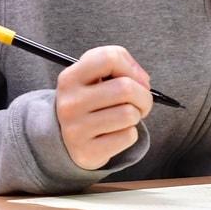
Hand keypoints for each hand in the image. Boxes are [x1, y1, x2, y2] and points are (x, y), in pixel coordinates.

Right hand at [55, 45, 152, 169]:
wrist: (66, 140)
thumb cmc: (89, 103)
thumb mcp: (92, 79)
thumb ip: (117, 68)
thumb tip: (143, 81)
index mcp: (70, 78)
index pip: (109, 58)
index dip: (131, 67)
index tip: (137, 79)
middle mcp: (70, 102)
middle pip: (125, 88)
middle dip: (144, 96)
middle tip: (141, 103)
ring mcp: (76, 129)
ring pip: (129, 114)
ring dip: (136, 116)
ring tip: (126, 118)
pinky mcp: (87, 151)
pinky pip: (128, 136)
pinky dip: (130, 134)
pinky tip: (117, 133)